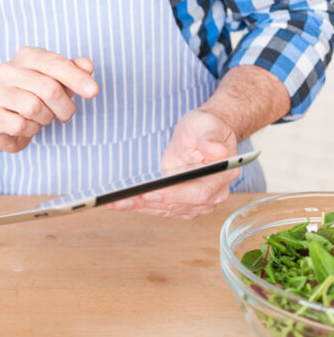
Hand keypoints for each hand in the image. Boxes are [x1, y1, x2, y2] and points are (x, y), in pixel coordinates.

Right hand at [0, 47, 98, 151]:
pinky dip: (31, 130)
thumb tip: (87, 66)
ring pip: (34, 107)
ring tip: (42, 118)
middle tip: (66, 115)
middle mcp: (7, 69)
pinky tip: (27, 126)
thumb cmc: (32, 97)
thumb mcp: (56, 82)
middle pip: (49, 88)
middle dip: (65, 107)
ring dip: (46, 119)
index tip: (93, 91)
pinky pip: (20, 124)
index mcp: (27, 56)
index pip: (55, 63)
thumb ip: (72, 72)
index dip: (76, 78)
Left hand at [105, 109, 238, 219]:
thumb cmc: (206, 128)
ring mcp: (198, 202)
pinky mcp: (183, 203)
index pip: (198, 193)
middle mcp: (213, 194)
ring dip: (139, 207)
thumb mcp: (207, 127)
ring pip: (166, 210)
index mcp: (222, 176)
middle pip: (177, 205)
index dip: (174, 196)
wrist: (204, 135)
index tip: (152, 194)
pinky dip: (141, 207)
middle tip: (121, 201)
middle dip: (147, 203)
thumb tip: (217, 152)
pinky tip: (121, 204)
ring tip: (114, 203)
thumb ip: (211, 140)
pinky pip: (161, 208)